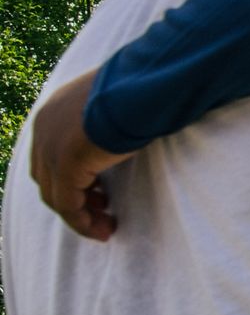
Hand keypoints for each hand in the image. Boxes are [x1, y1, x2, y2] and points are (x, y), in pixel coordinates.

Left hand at [29, 69, 130, 240]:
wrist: (142, 84)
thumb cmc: (141, 88)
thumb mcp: (115, 103)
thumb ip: (107, 120)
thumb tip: (123, 130)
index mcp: (53, 111)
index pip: (51, 156)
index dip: (72, 178)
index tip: (99, 193)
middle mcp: (43, 130)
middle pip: (49, 178)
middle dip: (75, 199)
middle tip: (103, 211)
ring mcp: (50, 148)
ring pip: (55, 196)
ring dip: (80, 216)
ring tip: (105, 227)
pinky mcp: (66, 165)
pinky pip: (68, 205)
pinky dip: (83, 222)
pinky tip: (104, 230)